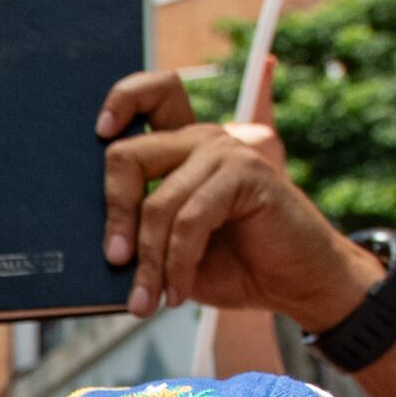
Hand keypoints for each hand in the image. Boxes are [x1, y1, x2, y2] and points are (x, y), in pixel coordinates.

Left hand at [95, 68, 381, 329]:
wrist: (296, 282)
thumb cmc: (233, 264)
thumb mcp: (173, 249)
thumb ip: (140, 232)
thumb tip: (99, 246)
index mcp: (180, 147)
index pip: (150, 96)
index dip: (122, 101)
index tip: (100, 131)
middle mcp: (201, 140)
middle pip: (128, 155)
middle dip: (114, 215)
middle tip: (115, 261)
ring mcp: (225, 153)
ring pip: (157, 202)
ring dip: (148, 261)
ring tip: (145, 300)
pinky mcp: (247, 174)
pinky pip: (190, 219)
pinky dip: (178, 263)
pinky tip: (179, 292)